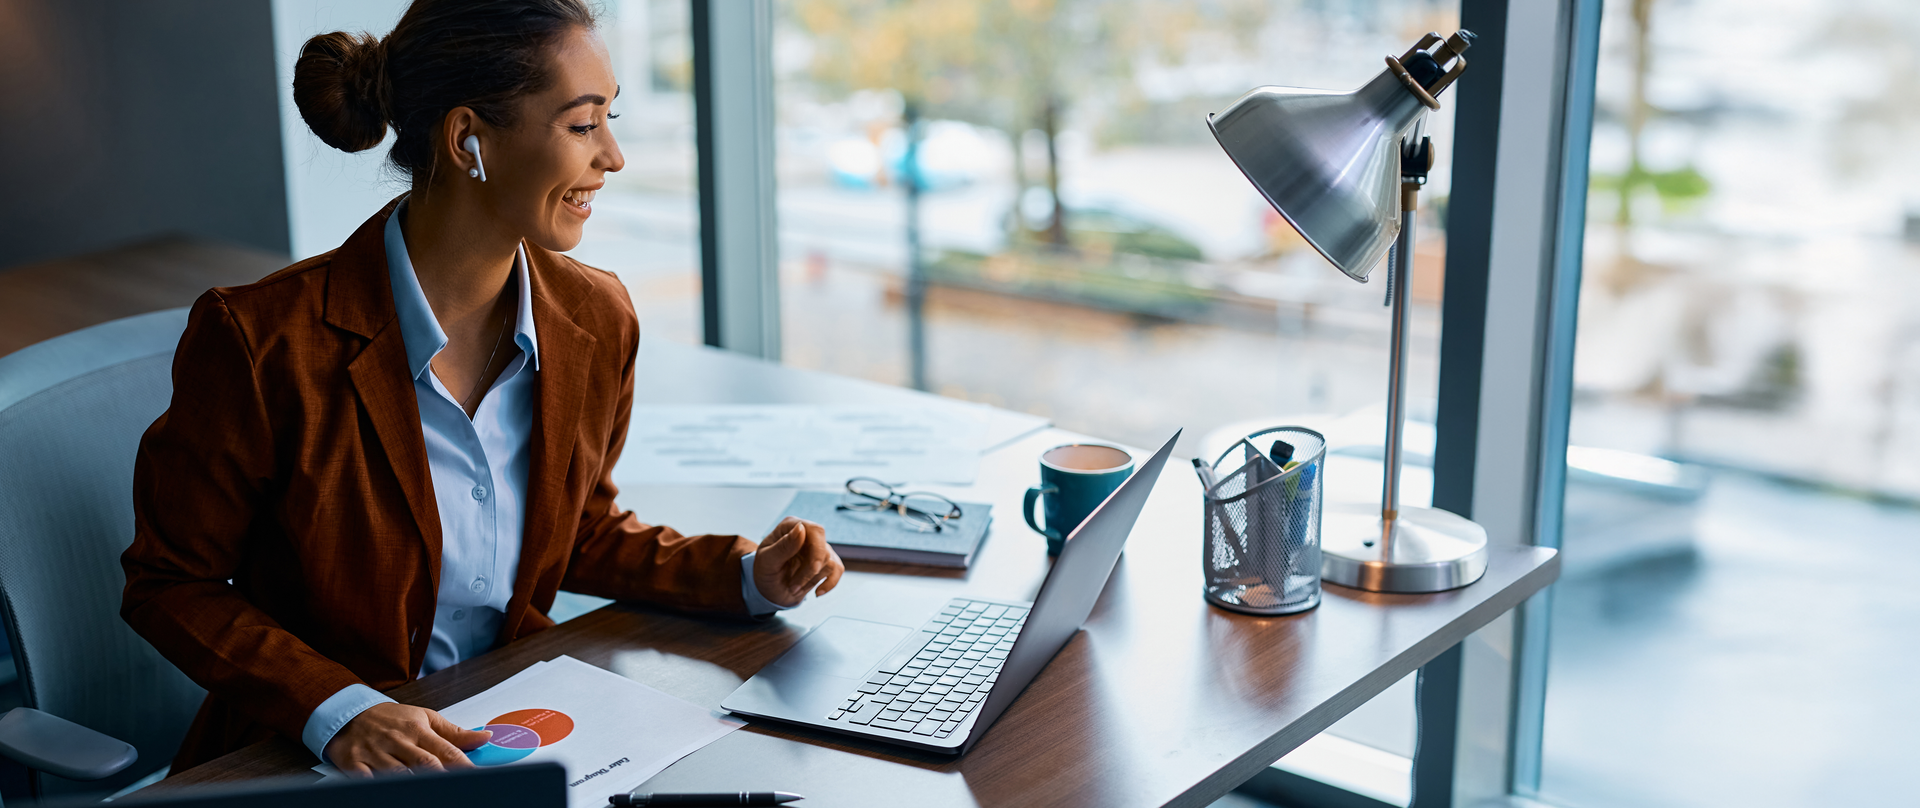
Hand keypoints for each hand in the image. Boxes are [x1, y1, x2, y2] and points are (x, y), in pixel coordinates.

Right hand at [324, 702, 491, 776]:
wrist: (348, 712)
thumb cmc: (389, 718)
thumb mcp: (424, 718)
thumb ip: (454, 732)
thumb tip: (485, 737)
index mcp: (417, 729)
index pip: (446, 751)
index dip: (463, 766)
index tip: (475, 775)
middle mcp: (398, 741)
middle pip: (425, 764)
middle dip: (442, 776)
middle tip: (456, 786)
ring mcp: (376, 753)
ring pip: (399, 774)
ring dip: (414, 781)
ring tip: (429, 788)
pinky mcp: (355, 763)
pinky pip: (368, 779)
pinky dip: (380, 785)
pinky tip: (393, 787)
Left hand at [752, 516, 844, 607]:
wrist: (770, 589)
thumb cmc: (765, 571)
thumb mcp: (767, 560)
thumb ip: (783, 546)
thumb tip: (801, 529)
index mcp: (791, 526)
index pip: (814, 530)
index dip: (816, 549)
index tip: (813, 568)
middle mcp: (807, 534)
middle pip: (823, 549)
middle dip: (810, 571)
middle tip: (793, 586)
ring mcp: (818, 548)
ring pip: (829, 563)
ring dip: (811, 580)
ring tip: (793, 588)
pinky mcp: (825, 562)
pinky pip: (838, 570)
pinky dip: (829, 584)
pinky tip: (818, 592)